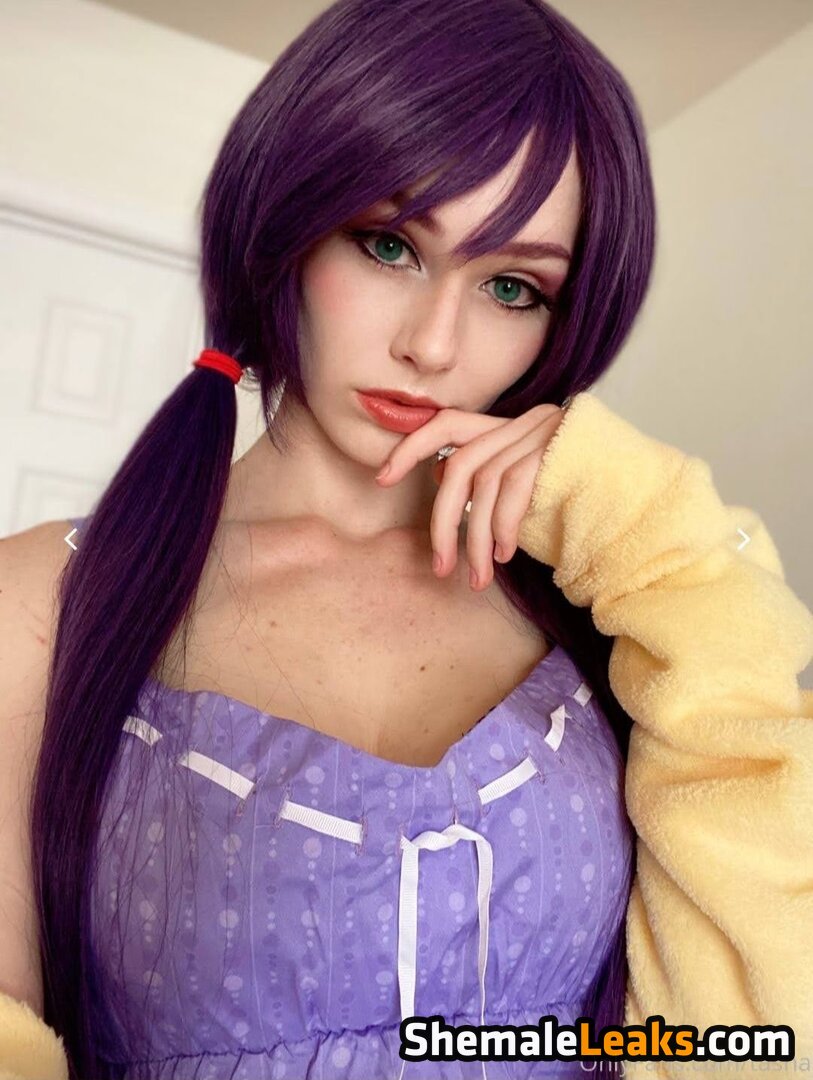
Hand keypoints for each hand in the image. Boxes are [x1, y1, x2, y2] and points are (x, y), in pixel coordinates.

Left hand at [375, 403, 566, 589]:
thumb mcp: (526, 487)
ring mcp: (543, 432)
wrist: (646, 495)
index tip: (382, 479)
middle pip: (460, 467)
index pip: (448, 423)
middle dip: (442, 522)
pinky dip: (502, 527)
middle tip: (439, 567)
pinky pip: (512, 490)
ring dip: (477, 541)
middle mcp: (526, 421)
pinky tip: (504, 555)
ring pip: (484, 485)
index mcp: (512, 426)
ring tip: (479, 577)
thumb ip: (483, 475)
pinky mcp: (557, 451)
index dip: (410, 448)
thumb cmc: (579, 497)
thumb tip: (438, 471)